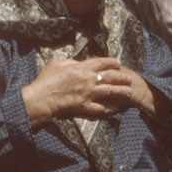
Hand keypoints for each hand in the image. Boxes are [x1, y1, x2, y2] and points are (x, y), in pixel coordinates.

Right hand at [21, 57, 135, 126]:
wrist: (41, 98)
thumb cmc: (46, 80)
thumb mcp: (57, 65)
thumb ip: (71, 62)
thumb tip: (78, 63)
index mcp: (81, 68)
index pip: (101, 62)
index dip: (112, 62)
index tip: (118, 63)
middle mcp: (88, 80)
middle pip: (110, 77)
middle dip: (122, 77)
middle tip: (130, 78)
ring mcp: (87, 94)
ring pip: (110, 91)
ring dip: (121, 91)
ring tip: (130, 92)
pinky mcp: (85, 106)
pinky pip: (101, 108)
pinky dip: (110, 109)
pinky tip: (117, 109)